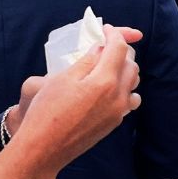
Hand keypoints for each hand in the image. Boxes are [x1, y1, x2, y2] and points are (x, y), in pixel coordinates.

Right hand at [11, 27, 142, 131]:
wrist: (44, 149)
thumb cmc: (47, 112)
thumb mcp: (62, 79)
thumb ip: (86, 62)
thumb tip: (101, 49)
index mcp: (104, 82)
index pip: (119, 49)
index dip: (114, 34)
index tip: (105, 30)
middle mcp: (118, 97)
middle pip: (131, 65)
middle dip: (121, 50)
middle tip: (105, 45)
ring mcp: (118, 112)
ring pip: (133, 83)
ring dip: (124, 70)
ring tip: (106, 65)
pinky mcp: (114, 123)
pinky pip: (129, 100)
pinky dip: (124, 88)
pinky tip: (108, 87)